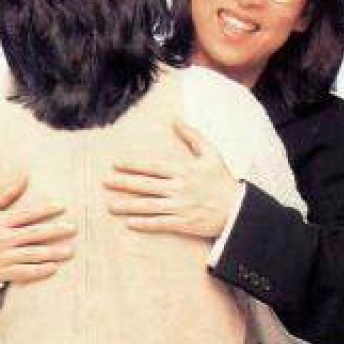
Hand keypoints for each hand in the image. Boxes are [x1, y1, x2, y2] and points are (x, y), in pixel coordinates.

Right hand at [0, 177, 76, 284]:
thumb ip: (7, 192)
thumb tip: (24, 175)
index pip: (26, 214)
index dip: (45, 210)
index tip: (62, 206)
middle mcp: (1, 239)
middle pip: (33, 234)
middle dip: (55, 231)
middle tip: (73, 228)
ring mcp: (2, 257)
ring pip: (32, 254)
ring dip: (53, 253)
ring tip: (70, 250)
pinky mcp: (2, 273)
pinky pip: (24, 272)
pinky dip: (39, 271)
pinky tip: (53, 267)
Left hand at [104, 120, 243, 238]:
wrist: (239, 210)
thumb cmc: (223, 180)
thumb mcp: (211, 154)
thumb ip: (192, 136)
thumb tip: (176, 119)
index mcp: (183, 171)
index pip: (152, 167)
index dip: (133, 165)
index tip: (116, 163)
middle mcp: (179, 189)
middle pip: (145, 185)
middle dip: (123, 183)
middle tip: (105, 182)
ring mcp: (180, 207)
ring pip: (149, 206)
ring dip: (128, 205)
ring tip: (110, 205)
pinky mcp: (183, 224)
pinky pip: (160, 224)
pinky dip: (144, 224)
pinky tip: (130, 223)